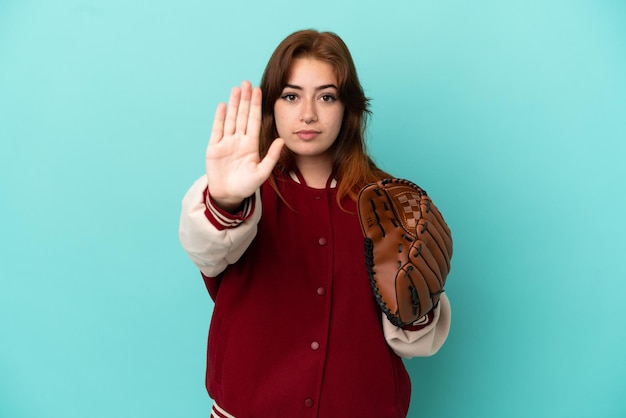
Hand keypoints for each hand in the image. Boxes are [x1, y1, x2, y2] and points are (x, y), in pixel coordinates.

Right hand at [206, 81, 283, 211]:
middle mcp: (239, 140)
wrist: (228, 195)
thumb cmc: (246, 186)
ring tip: (236, 89)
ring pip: (230, 119)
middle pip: (242, 115)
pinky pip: (217, 129)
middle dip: (244, 99)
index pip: (253, 121)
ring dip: (233, 104)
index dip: (255, 106)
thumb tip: (281, 141)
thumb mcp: (262, 173)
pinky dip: (220, 117)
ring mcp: (226, 143)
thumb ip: (271, 156)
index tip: (258, 91)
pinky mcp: (214, 147)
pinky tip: (223, 105)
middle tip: (247, 82)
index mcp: (251, 145)